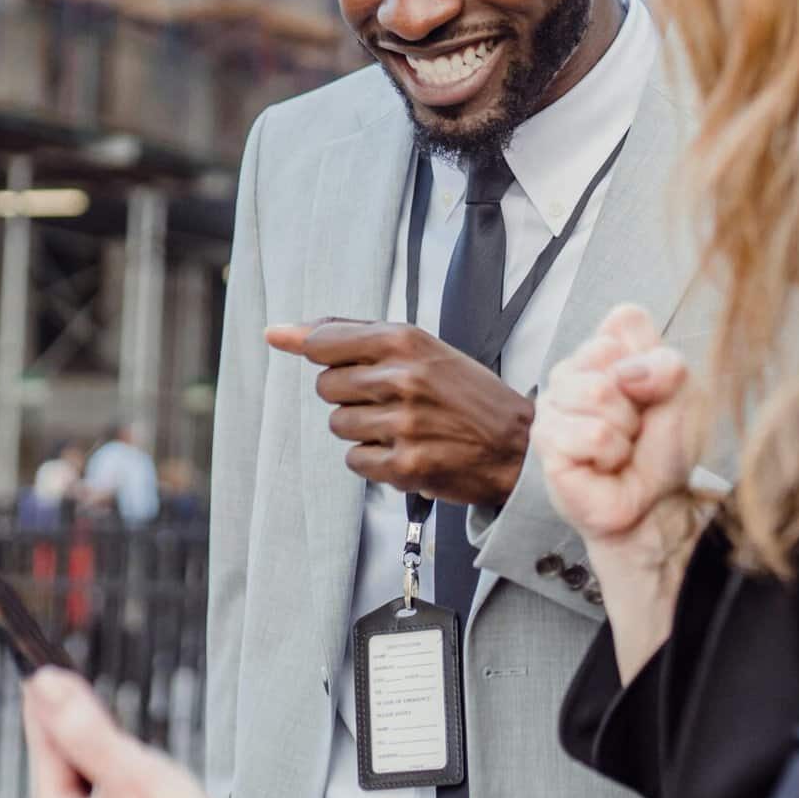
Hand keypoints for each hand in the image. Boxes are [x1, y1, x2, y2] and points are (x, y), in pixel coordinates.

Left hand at [24, 669, 297, 797]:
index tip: (39, 673)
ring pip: (87, 797)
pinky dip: (117, 794)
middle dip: (81, 738)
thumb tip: (47, 688)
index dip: (47, 708)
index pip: (45, 751)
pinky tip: (141, 790)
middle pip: (64, 774)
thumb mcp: (131, 771)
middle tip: (86, 699)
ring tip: (123, 745)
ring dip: (103, 766)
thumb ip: (85, 727)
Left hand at [266, 320, 534, 505]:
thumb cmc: (469, 394)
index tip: (288, 342)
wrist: (518, 445)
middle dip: (350, 394)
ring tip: (403, 426)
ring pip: (339, 426)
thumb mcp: (424, 348)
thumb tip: (280, 332)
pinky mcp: (404, 465)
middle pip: (327, 387)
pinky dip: (375, 460)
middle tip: (390, 397)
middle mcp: (402, 379)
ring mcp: (402, 425)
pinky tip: (406, 450)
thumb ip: (354, 334)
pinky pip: (355, 461)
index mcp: (405, 341)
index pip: (324, 342)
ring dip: (363, 429)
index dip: (310, 348)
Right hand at [535, 304, 695, 554]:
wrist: (657, 503)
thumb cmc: (663, 448)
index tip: (652, 392)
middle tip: (635, 425)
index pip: (623, 320)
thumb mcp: (683, 395)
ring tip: (621, 445)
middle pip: (604, 352)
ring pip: (596, 391)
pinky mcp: (547, 444)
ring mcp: (552, 407)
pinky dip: (612, 453)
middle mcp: (570, 373)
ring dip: (624, 428)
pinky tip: (606, 464)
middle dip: (636, 397)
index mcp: (601, 352)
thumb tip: (626, 373)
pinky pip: (592, 434)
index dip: (651, 358)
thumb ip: (665, 365)